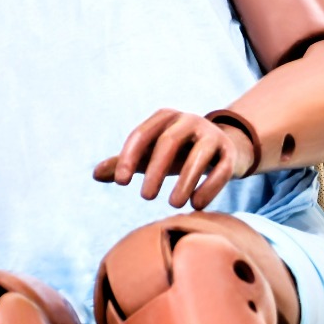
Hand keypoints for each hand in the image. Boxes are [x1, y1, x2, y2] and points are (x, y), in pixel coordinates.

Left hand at [93, 108, 253, 209]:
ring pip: (197, 156)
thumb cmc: (178, 152)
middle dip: (155, 170)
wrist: (223, 147)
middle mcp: (188, 120)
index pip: (141, 134)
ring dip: (184, 182)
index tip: (120, 181)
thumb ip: (125, 162)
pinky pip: (221, 169)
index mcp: (165, 117)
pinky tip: (196, 205)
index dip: (129, 157)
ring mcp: (212, 135)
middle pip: (168, 142)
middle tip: (145, 197)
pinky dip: (209, 188)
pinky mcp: (229, 153)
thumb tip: (94, 174)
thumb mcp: (151, 153)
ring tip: (172, 205)